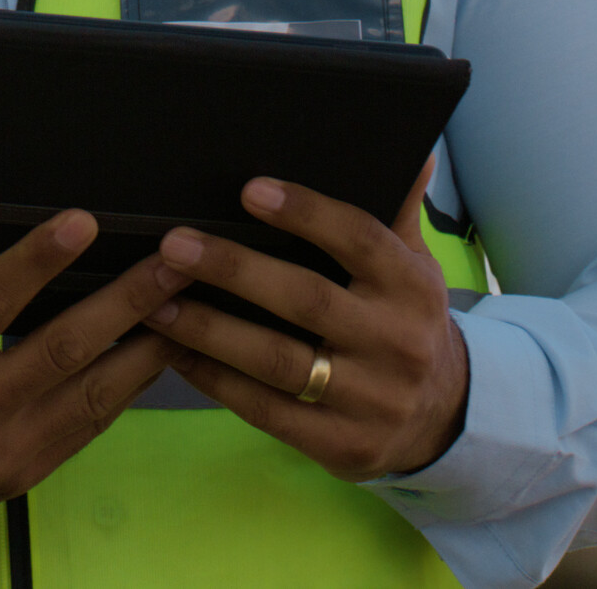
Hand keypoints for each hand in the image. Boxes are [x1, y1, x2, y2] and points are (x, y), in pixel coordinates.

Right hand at [0, 210, 187, 532]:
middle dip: (128, 301)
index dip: (40, 259)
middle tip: (173, 263)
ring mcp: (3, 453)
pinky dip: (121, 389)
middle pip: (65, 348)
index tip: (82, 224)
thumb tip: (22, 263)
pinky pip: (85, 427)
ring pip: (92, 394)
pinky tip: (147, 358)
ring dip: (145, 347)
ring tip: (185, 307)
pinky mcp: (22, 477)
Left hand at [141, 171, 470, 480]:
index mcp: (414, 288)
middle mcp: (398, 343)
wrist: (441, 417)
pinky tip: (175, 353)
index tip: (249, 190)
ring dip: (209, 331)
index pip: (360, 241)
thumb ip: (397, 213)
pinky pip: (267, 410)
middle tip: (173, 245)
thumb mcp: (414, 268)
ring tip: (155, 303)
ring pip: (279, 361)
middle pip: (308, 300)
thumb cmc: (404, 321)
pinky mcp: (343, 444)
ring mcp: (372, 399)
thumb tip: (413, 152)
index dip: (307, 214)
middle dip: (234, 271)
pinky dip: (216, 381)